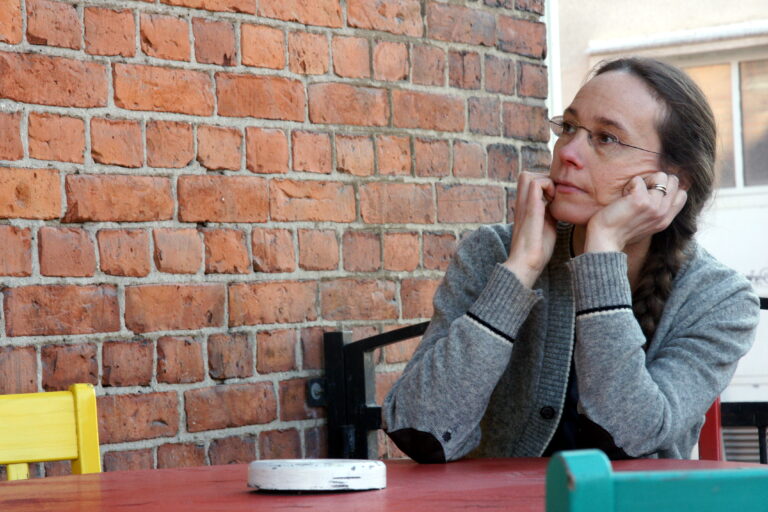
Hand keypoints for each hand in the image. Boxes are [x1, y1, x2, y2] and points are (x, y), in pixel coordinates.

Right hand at [503, 171, 556, 287]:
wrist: (526, 264)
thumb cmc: (537, 250)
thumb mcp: (547, 225)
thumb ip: (549, 213)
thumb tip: (559, 206)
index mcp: (525, 207)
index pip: (530, 182)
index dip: (544, 183)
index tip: (555, 198)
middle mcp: (521, 204)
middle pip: (526, 175)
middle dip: (544, 179)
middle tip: (554, 195)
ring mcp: (524, 206)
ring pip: (528, 176)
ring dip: (545, 181)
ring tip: (554, 198)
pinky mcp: (530, 210)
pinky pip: (536, 185)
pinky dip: (548, 187)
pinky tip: (554, 202)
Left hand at [584, 172, 686, 252]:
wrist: (605, 239)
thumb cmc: (619, 231)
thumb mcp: (646, 224)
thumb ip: (656, 212)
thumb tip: (659, 193)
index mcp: (666, 220)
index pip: (682, 194)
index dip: (667, 188)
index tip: (649, 195)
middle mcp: (663, 213)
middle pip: (673, 181)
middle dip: (656, 181)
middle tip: (639, 193)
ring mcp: (654, 206)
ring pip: (660, 176)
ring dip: (643, 181)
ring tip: (631, 195)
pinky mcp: (640, 200)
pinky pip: (639, 180)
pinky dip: (629, 184)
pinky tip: (623, 197)